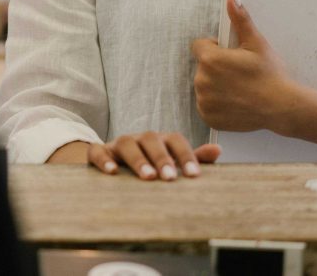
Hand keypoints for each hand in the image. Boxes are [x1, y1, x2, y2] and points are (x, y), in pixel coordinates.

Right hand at [87, 132, 220, 180]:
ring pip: (127, 143)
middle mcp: (140, 138)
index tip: (194, 175)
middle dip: (162, 158)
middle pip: (151, 139)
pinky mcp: (99, 152)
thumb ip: (193, 158)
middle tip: (171, 178)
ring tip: (148, 177)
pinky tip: (112, 172)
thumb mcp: (171, 162)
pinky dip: (104, 159)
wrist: (111, 162)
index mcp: (160, 140)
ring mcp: (118, 144)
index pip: (175, 139)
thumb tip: (218, 150)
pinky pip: (98, 151)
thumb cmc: (148, 164)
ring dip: (138, 159)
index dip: (185, 155)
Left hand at [190, 0, 302, 133]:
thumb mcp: (256, 43)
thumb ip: (240, 19)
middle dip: (216, 67)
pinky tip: (235, 101)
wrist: (282, 107)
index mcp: (210, 59)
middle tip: (239, 73)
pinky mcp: (208, 117)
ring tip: (239, 88)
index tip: (231, 55)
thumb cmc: (270, 74)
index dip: (215, 48)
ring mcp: (204, 101)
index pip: (200, 46)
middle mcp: (202, 80)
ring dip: (216, 85)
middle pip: (203, 66)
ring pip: (204, 85)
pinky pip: (206, 104)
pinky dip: (217, 103)